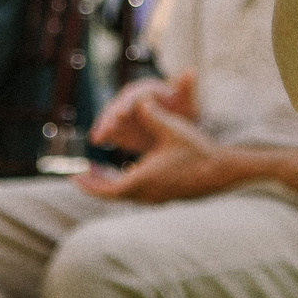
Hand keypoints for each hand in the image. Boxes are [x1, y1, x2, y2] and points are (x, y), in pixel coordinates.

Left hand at [74, 102, 246, 203]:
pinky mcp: (168, 196)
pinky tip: (129, 171)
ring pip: (126, 195)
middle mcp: (148, 194)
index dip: (87, 184)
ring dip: (110, 184)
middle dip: (95, 184)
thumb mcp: (172, 128)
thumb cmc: (198, 151)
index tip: (74, 176)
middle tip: (81, 174)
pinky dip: (126, 183)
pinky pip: (139, 193)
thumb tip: (136, 99)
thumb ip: (151, 114)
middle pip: (112, 195)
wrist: (223, 171)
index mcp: (143, 180)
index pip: (106, 190)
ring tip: (99, 171)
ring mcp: (159, 198)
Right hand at [90, 72, 198, 150]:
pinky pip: (111, 130)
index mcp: (145, 91)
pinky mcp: (120, 127)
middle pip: (117, 107)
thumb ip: (186, 90)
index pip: (133, 96)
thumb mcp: (187, 103)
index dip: (127, 105)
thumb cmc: (183, 114)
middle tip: (103, 131)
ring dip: (103, 127)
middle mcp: (131, 100)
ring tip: (97, 138)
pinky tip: (97, 142)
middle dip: (110, 119)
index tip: (122, 114)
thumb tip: (191, 71)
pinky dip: (104, 136)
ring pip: (111, 119)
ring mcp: (123, 114)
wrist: (179, 131)